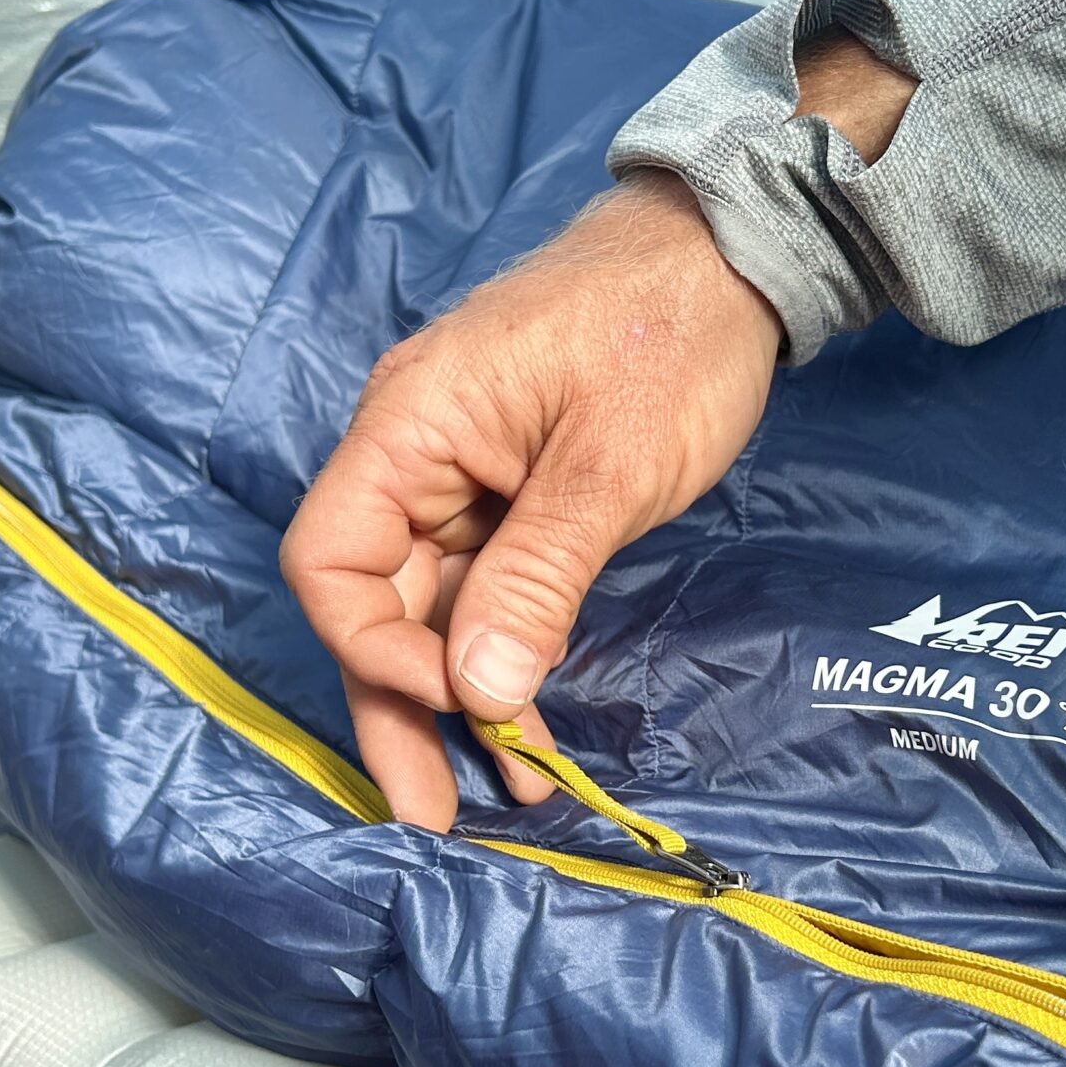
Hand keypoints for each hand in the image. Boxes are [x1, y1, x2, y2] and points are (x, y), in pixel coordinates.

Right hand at [278, 170, 780, 826]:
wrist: (734, 253)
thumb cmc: (669, 333)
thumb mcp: (609, 464)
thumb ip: (536, 576)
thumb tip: (476, 690)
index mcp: (410, 427)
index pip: (331, 561)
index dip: (375, 648)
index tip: (459, 699)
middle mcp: (414, 454)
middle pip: (372, 600)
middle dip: (402, 709)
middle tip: (433, 813)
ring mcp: (460, 475)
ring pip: (429, 607)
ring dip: (457, 699)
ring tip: (491, 794)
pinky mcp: (509, 493)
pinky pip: (482, 589)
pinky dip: (501, 655)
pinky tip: (528, 724)